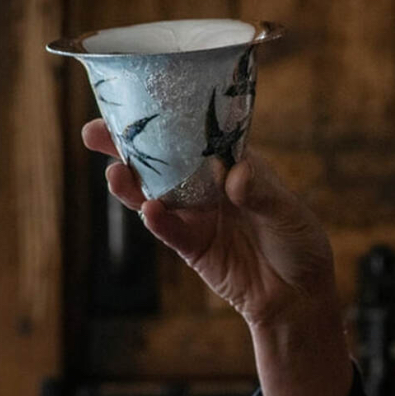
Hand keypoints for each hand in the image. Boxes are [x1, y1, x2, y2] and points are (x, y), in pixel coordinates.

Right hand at [82, 119, 335, 329]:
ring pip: (155, 195)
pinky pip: (170, 231)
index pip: (195, 134)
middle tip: (95, 132)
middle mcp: (209, 186)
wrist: (298, 294)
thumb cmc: (299, 242)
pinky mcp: (192, 247)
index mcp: (233, 164)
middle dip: (127, 147)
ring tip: (116, 174)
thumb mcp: (288, 213)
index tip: (135, 101)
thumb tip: (237, 176)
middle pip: (162, 161)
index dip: (166, 118)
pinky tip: (149, 212)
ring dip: (132, 185)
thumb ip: (262, 194)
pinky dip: (159, 222)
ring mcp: (197, 216)